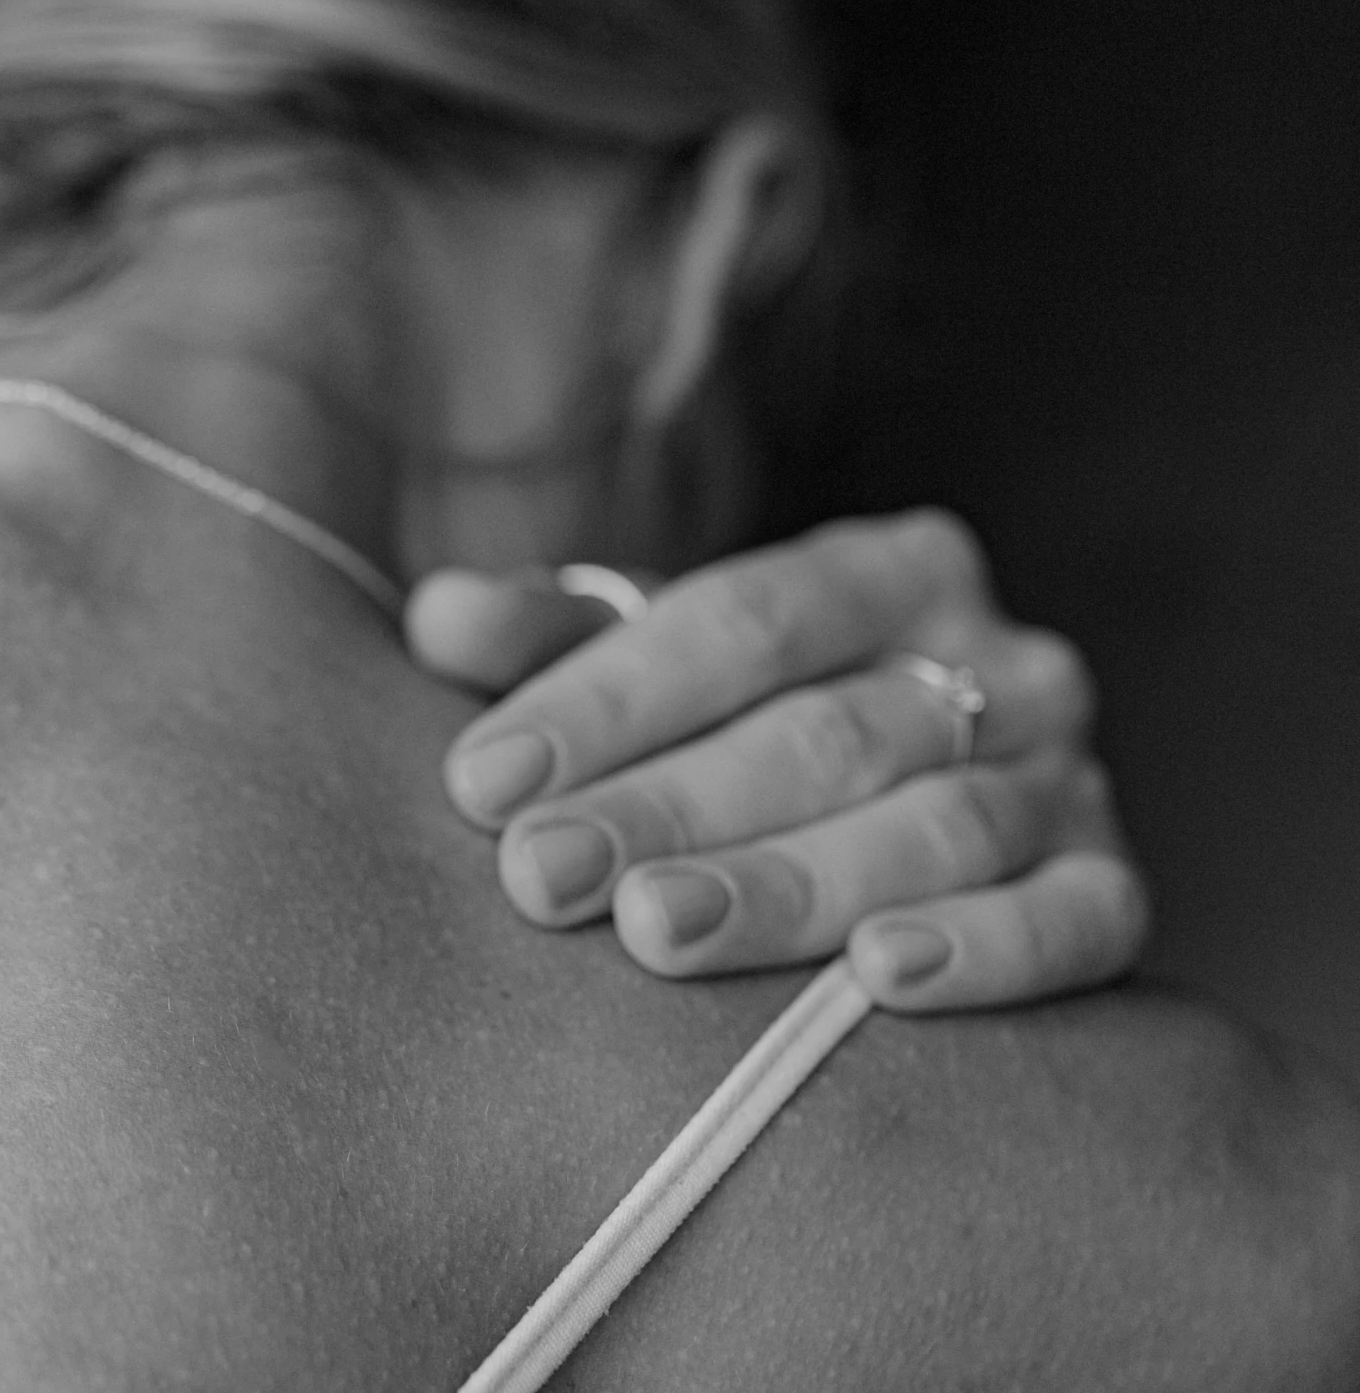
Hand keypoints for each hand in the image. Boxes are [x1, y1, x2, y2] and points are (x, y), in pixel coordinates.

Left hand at [407, 510, 1146, 1011]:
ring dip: (792, 884)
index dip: (607, 699)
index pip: (737, 622)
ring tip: (658, 934)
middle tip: (539, 876)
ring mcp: (1073, 769)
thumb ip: (553, 636)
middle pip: (822, 730)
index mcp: (883, 571)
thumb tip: (436, 617)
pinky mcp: (1117, 879)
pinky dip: (992, 949)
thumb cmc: (750, 724)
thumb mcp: (658, 662)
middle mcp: (996, 656)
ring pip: (935, 824)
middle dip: (669, 806)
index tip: (482, 780)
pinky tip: (883, 982)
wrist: (928, 803)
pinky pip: (1080, 918)